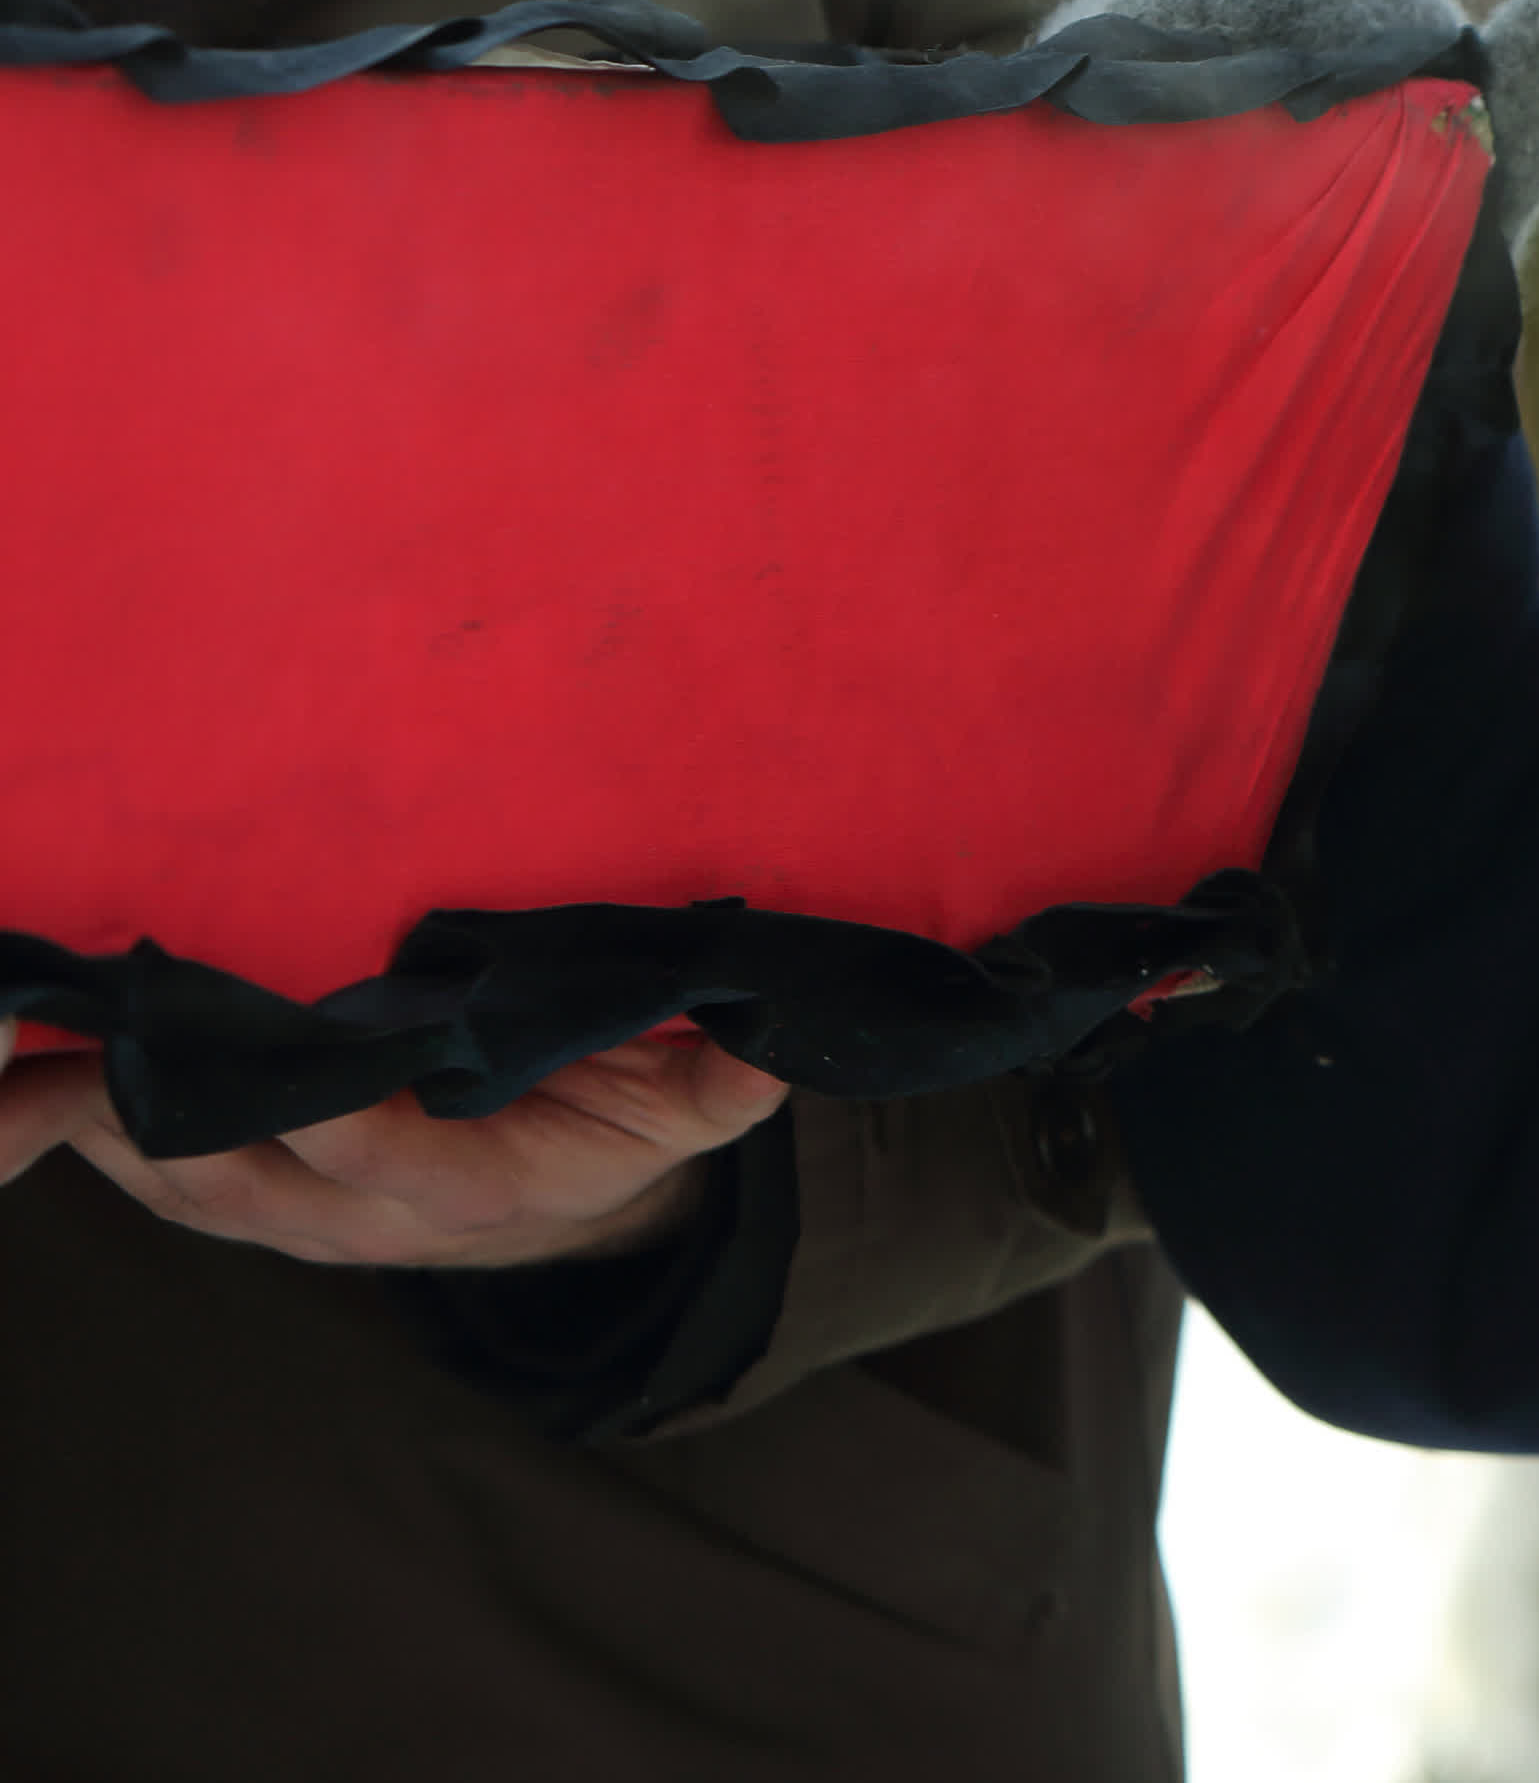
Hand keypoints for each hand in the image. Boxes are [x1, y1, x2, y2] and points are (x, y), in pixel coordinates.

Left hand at [0, 1025, 786, 1268]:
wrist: (570, 1216)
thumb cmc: (621, 1134)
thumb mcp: (691, 1110)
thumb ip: (727, 1077)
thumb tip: (772, 1025)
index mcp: (467, 1184)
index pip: (379, 1150)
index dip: (331, 1110)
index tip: (291, 1046)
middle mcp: (361, 1215)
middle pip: (237, 1172)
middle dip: (169, 1102)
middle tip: (119, 1015)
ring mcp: (295, 1216)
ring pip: (174, 1180)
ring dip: (109, 1118)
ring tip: (49, 1030)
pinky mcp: (251, 1202)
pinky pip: (152, 1180)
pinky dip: (99, 1128)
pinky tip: (53, 1064)